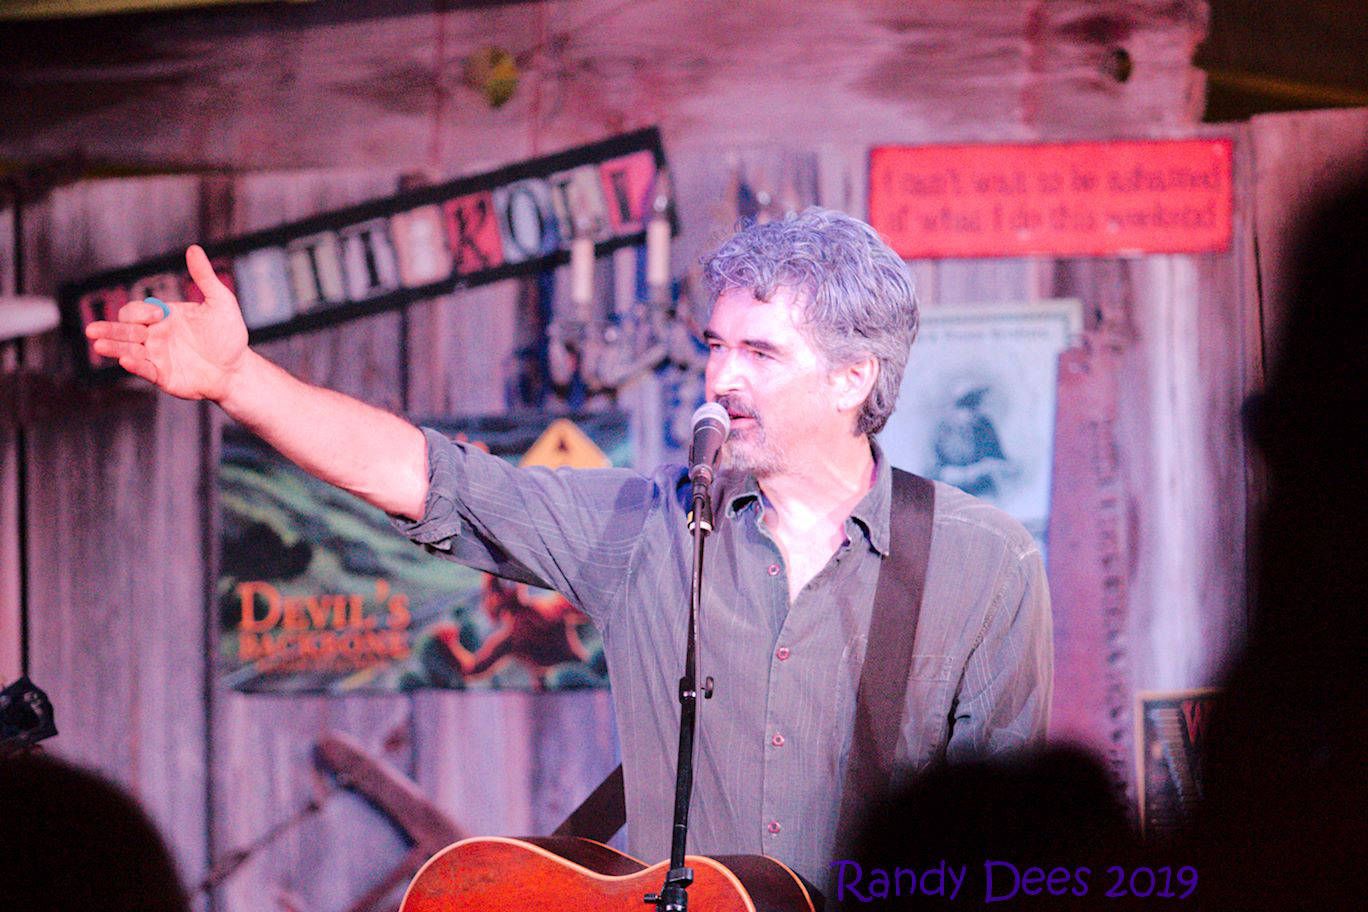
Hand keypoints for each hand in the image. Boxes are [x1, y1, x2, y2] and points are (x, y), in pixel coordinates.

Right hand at [85, 245, 249, 401]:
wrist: (237, 367)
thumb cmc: (228, 334)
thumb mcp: (220, 302)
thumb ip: (204, 277)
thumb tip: (193, 248)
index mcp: (163, 317)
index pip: (136, 312)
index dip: (141, 312)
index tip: (159, 316)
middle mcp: (154, 336)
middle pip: (123, 331)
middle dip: (110, 330)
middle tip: (93, 330)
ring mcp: (157, 357)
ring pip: (128, 350)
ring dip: (113, 347)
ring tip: (98, 344)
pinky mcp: (164, 376)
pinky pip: (145, 370)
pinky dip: (135, 365)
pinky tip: (125, 360)